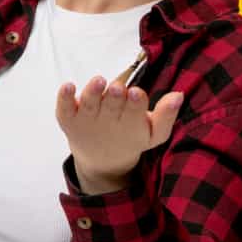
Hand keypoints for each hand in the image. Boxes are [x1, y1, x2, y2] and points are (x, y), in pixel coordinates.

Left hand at [55, 74, 183, 189]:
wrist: (102, 161)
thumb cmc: (132, 138)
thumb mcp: (154, 133)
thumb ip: (166, 116)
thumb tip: (178, 95)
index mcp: (131, 124)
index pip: (135, 112)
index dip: (136, 103)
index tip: (137, 93)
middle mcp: (108, 122)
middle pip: (112, 107)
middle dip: (115, 97)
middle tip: (117, 87)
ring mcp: (87, 120)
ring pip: (89, 105)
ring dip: (92, 93)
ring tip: (98, 81)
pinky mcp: (69, 119)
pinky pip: (63, 109)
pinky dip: (64, 98)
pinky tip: (68, 86)